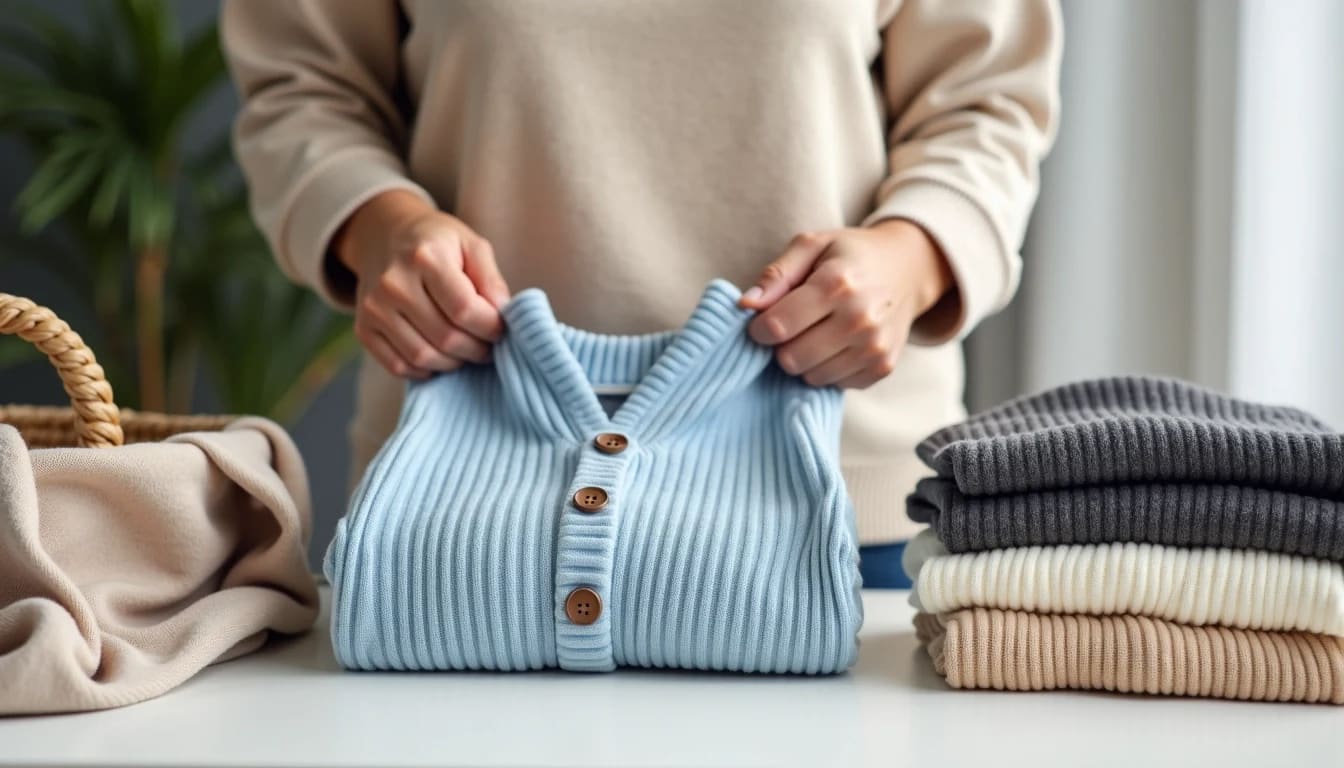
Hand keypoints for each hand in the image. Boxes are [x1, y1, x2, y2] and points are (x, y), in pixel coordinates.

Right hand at [335, 189, 510, 378]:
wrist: (384, 235)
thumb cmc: (437, 243)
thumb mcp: (471, 245)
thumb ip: (491, 279)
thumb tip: (503, 314)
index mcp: (425, 256)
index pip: (465, 310)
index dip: (491, 328)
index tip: (501, 329)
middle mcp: (394, 283)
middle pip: (446, 337)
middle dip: (477, 349)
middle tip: (488, 345)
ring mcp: (374, 308)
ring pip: (423, 357)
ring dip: (454, 362)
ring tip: (467, 350)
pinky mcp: (363, 328)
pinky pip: (397, 366)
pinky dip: (425, 370)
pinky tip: (440, 355)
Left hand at [738, 220, 953, 388]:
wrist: (908, 268)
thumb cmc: (850, 255)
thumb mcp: (812, 245)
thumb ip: (775, 274)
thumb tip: (746, 305)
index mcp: (837, 284)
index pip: (777, 326)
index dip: (758, 327)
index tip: (762, 320)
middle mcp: (860, 319)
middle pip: (790, 359)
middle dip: (782, 345)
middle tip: (793, 326)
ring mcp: (875, 347)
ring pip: (810, 377)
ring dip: (805, 359)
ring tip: (817, 331)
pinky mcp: (882, 367)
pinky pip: (834, 384)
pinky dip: (828, 368)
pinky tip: (837, 343)